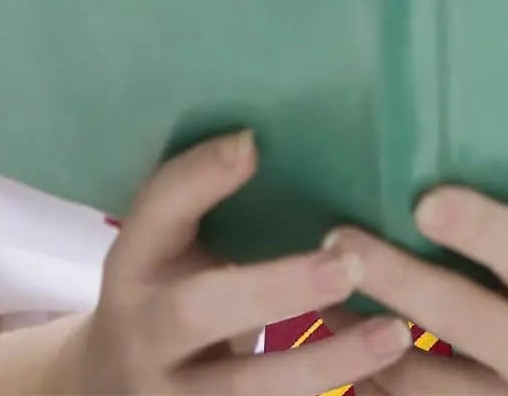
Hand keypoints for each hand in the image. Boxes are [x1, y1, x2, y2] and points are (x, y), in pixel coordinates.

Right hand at [48, 128, 417, 392]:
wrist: (112, 387)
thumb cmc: (168, 289)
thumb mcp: (173, 246)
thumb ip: (214, 205)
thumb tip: (302, 137)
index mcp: (134, 261)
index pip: (155, 209)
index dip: (200, 177)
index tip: (254, 143)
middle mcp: (143, 331)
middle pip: (197, 310)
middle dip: (275, 287)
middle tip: (347, 263)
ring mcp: (171, 395)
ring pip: (247, 387)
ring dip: (325, 360)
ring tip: (394, 333)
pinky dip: (327, 393)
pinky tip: (386, 373)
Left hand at [325, 186, 507, 395]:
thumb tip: (451, 137)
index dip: (480, 229)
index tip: (425, 200)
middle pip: (464, 319)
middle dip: (395, 280)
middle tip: (336, 239)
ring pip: (429, 385)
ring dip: (364, 341)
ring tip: (313, 293)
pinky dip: (376, 386)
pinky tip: (336, 354)